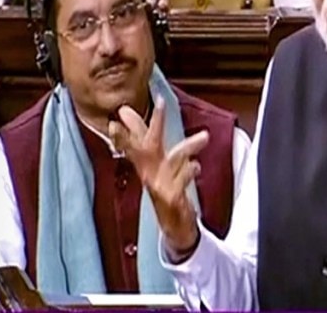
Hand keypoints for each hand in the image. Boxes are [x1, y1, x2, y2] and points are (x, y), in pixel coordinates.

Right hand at [109, 97, 207, 253]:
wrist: (174, 223)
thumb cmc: (165, 188)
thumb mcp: (155, 163)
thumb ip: (143, 138)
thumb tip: (126, 111)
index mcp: (145, 164)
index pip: (131, 142)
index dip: (126, 128)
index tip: (121, 111)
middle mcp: (150, 173)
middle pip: (148, 145)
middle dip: (155, 123)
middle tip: (161, 103)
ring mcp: (160, 185)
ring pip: (173, 158)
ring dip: (189, 145)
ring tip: (205, 136)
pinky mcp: (172, 198)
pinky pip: (181, 180)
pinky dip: (189, 170)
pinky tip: (196, 165)